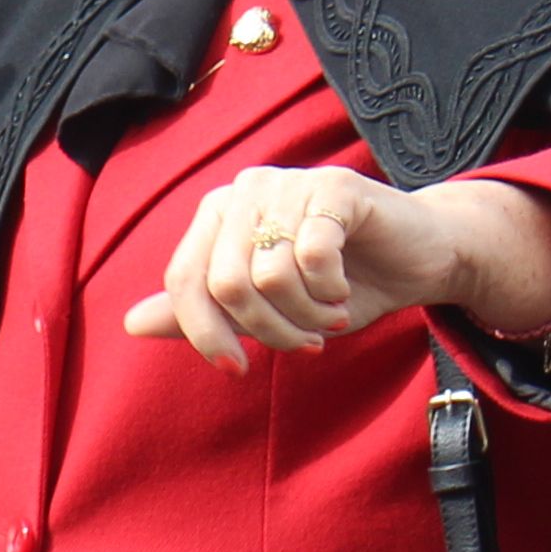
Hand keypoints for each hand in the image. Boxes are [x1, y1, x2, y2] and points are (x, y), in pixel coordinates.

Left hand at [121, 166, 550, 370]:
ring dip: (304, 318)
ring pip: (269, 277)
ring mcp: (289, 183)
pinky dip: (330, 291)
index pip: (184, 281)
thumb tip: (130, 323)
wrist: (420, 257)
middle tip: (306, 341)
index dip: (205, 334)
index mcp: (216, 215)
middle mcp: (244, 191)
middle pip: (226, 285)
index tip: (239, 368)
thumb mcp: (264, 309)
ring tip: (328, 316)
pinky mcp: (334, 188)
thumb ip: (203, 312)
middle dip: (268, 331)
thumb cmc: (339, 284)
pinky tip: (345, 289)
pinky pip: (312, 256)